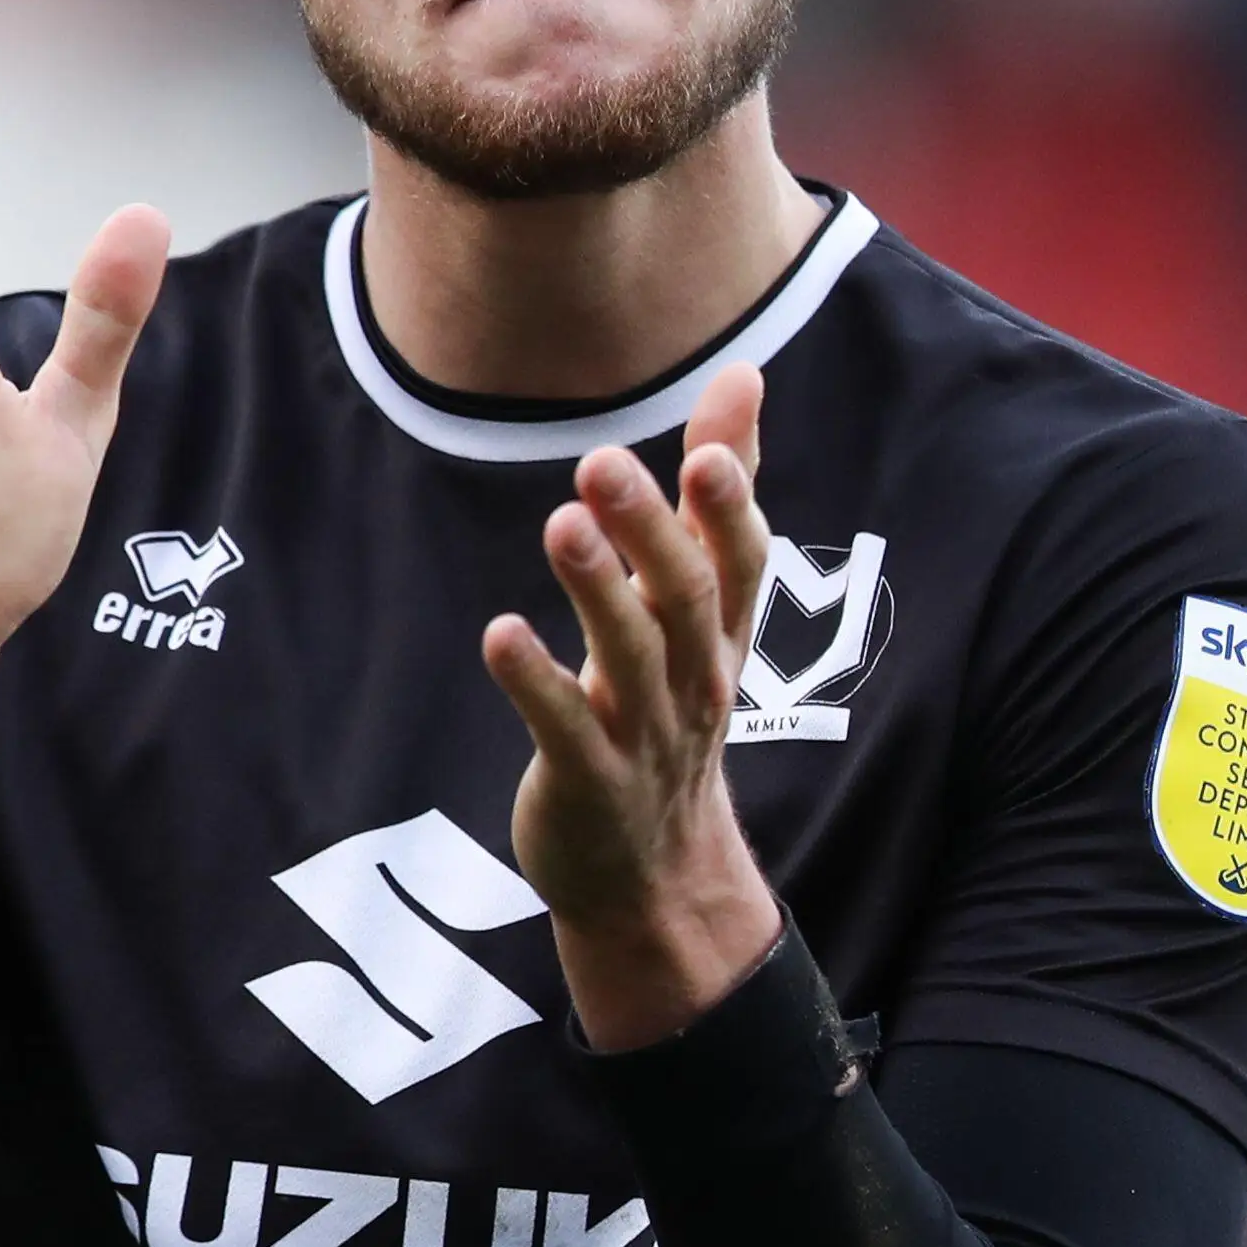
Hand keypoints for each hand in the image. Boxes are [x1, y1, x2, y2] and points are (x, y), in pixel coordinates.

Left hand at [483, 363, 781, 1050]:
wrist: (651, 873)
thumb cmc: (668, 706)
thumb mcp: (702, 604)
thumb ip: (719, 491)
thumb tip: (745, 374)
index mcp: (720, 632)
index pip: (738, 563)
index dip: (729, 510)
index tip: (707, 453)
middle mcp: (693, 679)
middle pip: (684, 598)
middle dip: (650, 531)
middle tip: (603, 464)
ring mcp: (642, 734)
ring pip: (628, 657)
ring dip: (594, 589)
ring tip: (560, 523)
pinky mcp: (586, 781)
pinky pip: (563, 728)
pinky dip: (535, 682)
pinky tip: (500, 635)